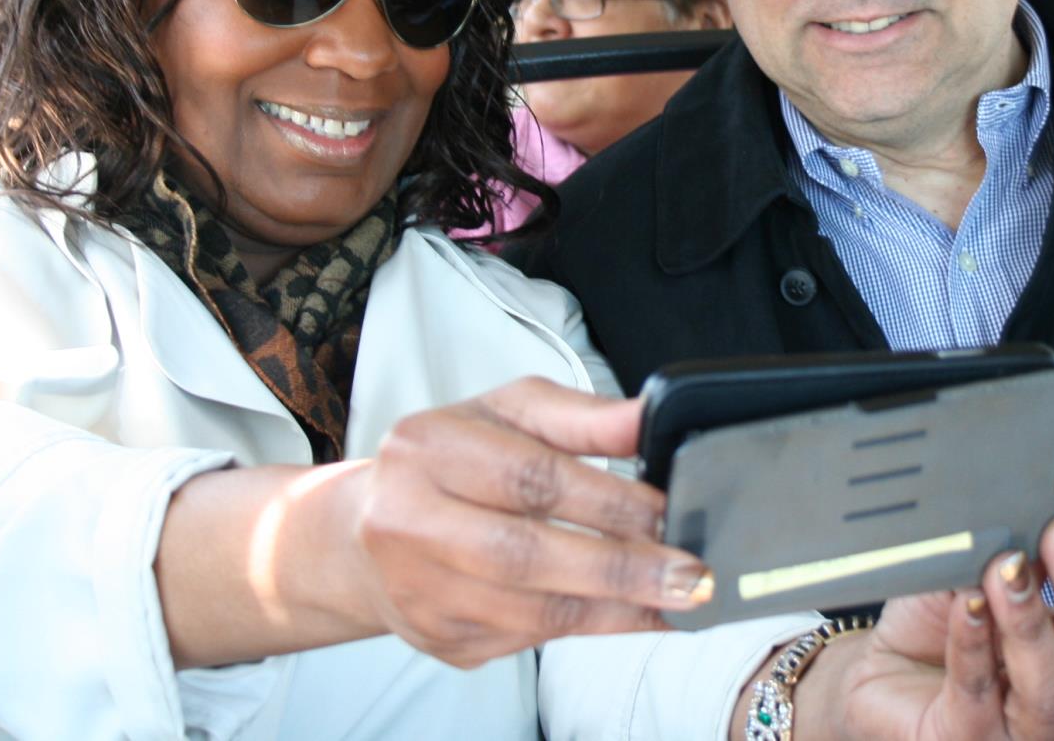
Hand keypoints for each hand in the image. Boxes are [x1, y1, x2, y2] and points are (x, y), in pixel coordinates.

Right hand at [348, 377, 711, 666]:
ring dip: (616, 609)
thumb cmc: (450, 460)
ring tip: (677, 600)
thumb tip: (649, 417)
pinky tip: (634, 614)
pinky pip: (529, 640)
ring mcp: (420, 592)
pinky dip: (591, 628)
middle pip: (527, 555)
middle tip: (690, 575)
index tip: (670, 512)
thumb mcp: (509, 414)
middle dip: (620, 568)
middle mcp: (409, 522)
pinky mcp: (440, 639)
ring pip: (532, 611)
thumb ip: (582, 417)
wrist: (362, 535)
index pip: (530, 478)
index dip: (607, 500)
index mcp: (428, 450)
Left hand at [790, 495, 1053, 739]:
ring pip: (1048, 688)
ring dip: (1030, 621)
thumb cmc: (937, 633)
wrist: (878, 684)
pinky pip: (976, 696)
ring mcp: (1024, 737)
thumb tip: (1026, 507)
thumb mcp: (977, 583)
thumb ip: (1007, 558)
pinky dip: (973, 646)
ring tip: (1008, 569)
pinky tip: (968, 607)